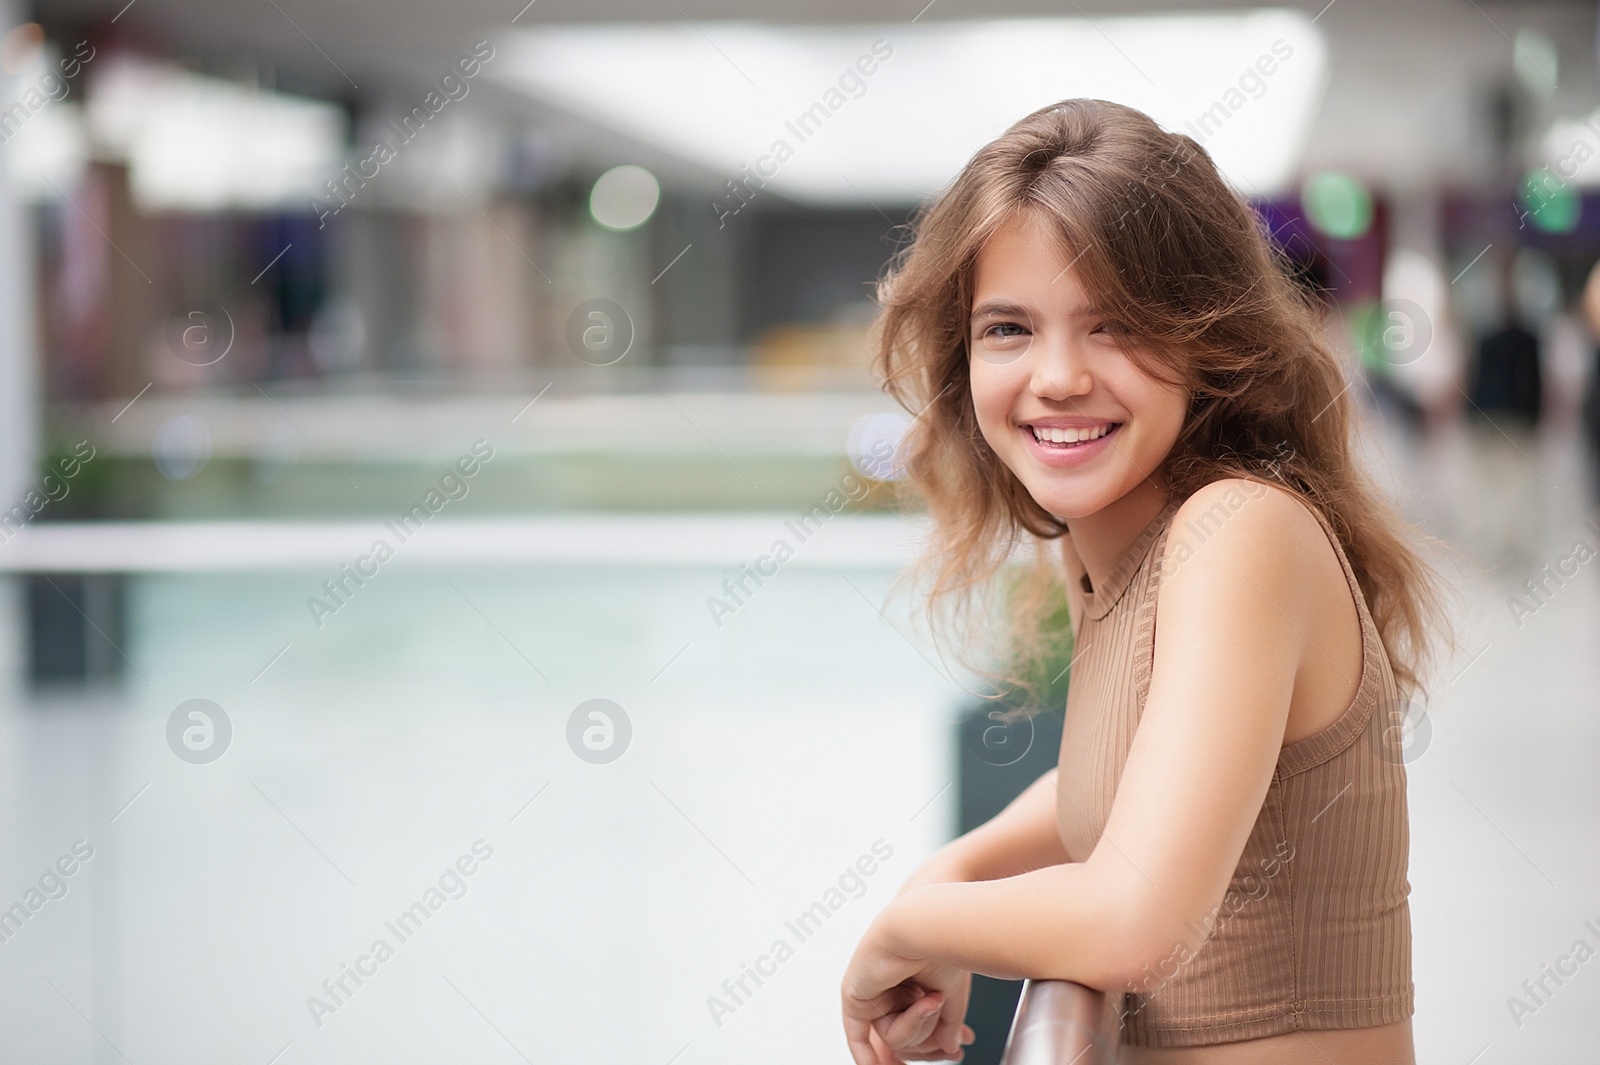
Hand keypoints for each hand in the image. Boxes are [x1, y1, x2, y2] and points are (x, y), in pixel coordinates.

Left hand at [842, 915, 974, 1063]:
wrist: (924, 925)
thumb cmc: (939, 944)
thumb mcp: (951, 992)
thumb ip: (949, 1022)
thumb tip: (950, 1047)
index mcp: (914, 984)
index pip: (923, 1028)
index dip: (940, 1043)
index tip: (957, 1052)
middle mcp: (892, 989)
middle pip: (908, 1037)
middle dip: (930, 1033)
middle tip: (945, 1015)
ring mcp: (873, 992)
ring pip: (894, 1037)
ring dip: (916, 1024)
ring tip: (929, 998)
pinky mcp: (856, 995)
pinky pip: (857, 1035)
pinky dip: (865, 1055)